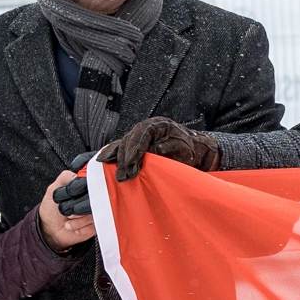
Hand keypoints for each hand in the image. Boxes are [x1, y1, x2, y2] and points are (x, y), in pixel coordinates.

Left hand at [38, 171, 96, 250]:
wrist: (51, 229)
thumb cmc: (52, 208)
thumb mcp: (53, 189)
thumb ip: (65, 177)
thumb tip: (78, 175)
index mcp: (84, 188)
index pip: (94, 185)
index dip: (84, 191)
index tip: (74, 197)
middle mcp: (92, 199)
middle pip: (95, 201)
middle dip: (78, 210)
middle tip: (67, 213)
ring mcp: (96, 212)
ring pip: (94, 215)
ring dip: (78, 221)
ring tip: (69, 220)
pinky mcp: (96, 225)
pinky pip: (94, 226)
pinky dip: (82, 229)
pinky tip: (75, 228)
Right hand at [105, 117, 220, 179]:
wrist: (194, 150)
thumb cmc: (189, 148)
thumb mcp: (180, 148)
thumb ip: (164, 149)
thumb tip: (148, 153)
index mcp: (158, 124)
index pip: (141, 135)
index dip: (134, 150)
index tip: (130, 164)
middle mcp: (146, 128)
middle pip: (130, 140)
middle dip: (125, 158)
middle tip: (123, 175)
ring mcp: (140, 135)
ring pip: (124, 144)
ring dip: (118, 159)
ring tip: (115, 173)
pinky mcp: (137, 144)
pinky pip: (122, 147)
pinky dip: (113, 154)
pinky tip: (104, 160)